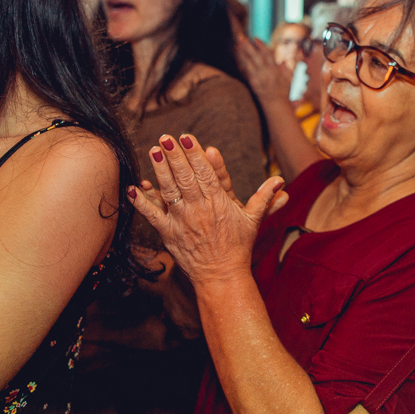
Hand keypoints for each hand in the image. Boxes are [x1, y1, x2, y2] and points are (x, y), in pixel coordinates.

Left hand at [129, 133, 288, 287]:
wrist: (222, 275)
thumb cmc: (237, 246)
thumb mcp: (253, 219)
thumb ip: (265, 197)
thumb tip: (281, 181)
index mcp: (218, 203)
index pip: (205, 173)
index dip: (195, 154)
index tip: (187, 137)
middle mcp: (199, 209)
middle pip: (185, 177)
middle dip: (175, 156)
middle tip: (166, 138)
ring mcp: (181, 221)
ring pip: (169, 191)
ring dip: (159, 171)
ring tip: (153, 151)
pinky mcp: (168, 233)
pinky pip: (152, 215)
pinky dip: (141, 202)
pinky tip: (133, 188)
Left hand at [236, 36, 293, 104]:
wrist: (276, 104)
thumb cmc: (284, 92)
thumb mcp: (288, 79)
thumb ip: (285, 70)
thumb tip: (282, 62)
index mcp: (275, 69)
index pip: (267, 54)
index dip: (261, 45)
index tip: (255, 38)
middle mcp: (266, 72)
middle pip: (255, 56)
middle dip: (248, 46)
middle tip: (241, 38)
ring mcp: (259, 78)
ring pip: (249, 62)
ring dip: (242, 53)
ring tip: (237, 45)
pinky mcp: (253, 83)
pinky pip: (246, 71)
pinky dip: (242, 63)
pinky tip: (238, 58)